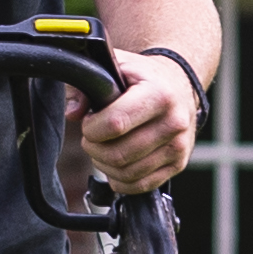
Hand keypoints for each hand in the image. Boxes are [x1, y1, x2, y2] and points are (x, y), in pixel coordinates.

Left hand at [79, 47, 204, 192]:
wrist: (180, 85)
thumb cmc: (142, 77)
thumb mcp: (116, 67)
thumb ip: (88, 83)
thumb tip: (73, 113)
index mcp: (159, 94)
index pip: (115, 124)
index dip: (92, 128)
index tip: (89, 121)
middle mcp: (174, 122)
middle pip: (119, 154)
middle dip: (94, 149)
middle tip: (93, 137)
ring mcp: (178, 146)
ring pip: (127, 174)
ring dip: (105, 165)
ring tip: (104, 148)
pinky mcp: (178, 164)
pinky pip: (141, 185)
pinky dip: (120, 180)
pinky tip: (116, 164)